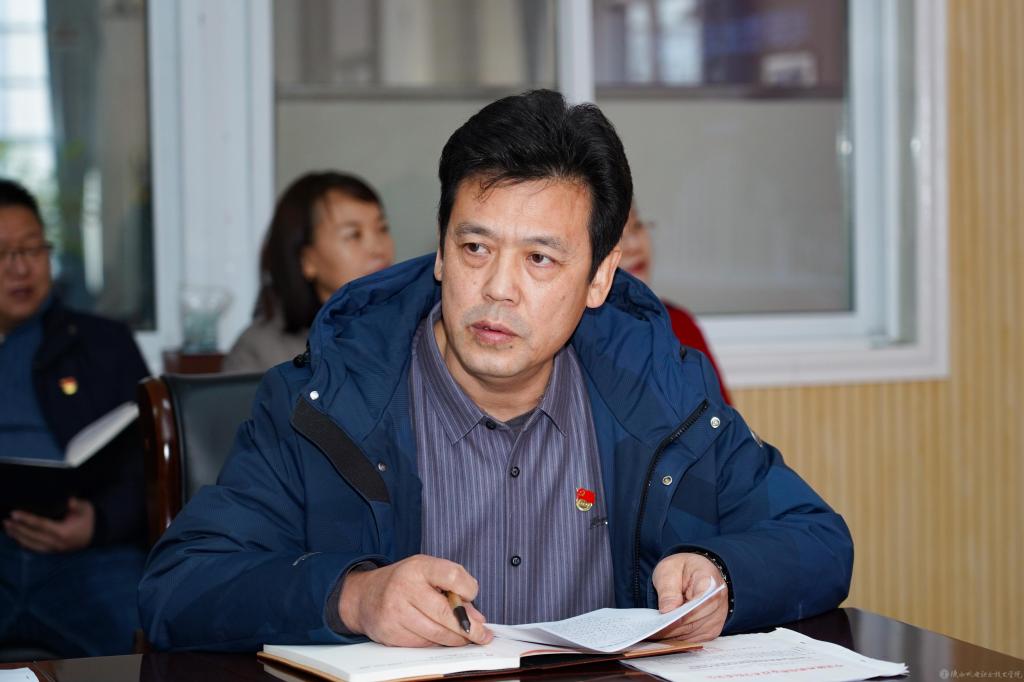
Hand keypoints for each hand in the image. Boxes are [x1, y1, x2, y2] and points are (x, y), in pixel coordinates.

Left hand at [3, 497, 94, 552]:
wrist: (98, 532)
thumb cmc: (90, 518)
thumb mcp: (85, 508)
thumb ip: (75, 504)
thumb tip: (68, 500)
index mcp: (63, 532)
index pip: (40, 525)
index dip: (26, 519)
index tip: (14, 514)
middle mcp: (56, 543)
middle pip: (31, 535)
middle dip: (17, 528)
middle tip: (5, 520)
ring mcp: (54, 549)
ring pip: (30, 544)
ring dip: (17, 536)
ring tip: (7, 528)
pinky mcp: (53, 551)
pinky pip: (35, 549)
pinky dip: (24, 543)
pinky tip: (17, 538)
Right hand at [339, 554, 493, 646]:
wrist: (364, 596)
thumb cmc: (403, 582)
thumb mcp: (427, 573)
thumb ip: (453, 589)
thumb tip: (478, 618)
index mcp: (419, 567)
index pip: (452, 575)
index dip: (468, 588)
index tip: (473, 595)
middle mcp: (405, 587)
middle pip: (446, 613)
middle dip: (470, 628)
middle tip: (483, 635)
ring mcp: (395, 611)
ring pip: (436, 633)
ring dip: (456, 639)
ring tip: (467, 638)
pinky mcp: (390, 632)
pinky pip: (423, 643)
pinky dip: (437, 643)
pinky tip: (442, 638)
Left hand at [650, 552, 728, 642]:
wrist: (697, 573)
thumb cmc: (682, 569)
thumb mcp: (669, 570)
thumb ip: (668, 589)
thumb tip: (667, 611)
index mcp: (709, 582)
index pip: (698, 602)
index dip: (681, 615)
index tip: (663, 620)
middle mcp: (718, 603)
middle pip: (693, 623)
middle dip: (670, 628)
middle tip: (649, 631)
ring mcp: (716, 619)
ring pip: (692, 634)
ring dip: (672, 636)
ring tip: (652, 634)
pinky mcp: (711, 631)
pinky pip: (693, 640)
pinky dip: (678, 639)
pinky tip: (663, 635)